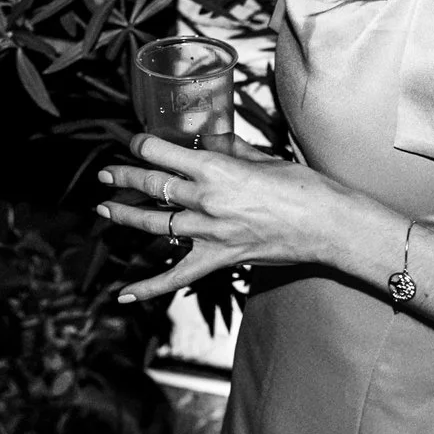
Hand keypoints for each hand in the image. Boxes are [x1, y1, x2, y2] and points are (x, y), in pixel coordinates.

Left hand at [95, 133, 367, 302]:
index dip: (141, 145)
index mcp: (216, 168)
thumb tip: (207, 139)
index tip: (133, 142)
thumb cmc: (302, 185)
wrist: (329, 224)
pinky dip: (150, 286)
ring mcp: (211, 232)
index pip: (161, 153)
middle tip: (106, 175)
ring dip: (126, 216)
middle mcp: (207, 200)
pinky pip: (178, 276)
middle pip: (153, 186)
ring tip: (104, 210)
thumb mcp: (261, 156)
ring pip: (156, 225)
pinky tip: (124, 293)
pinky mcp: (221, 258)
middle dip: (124, 178)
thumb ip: (228, 149)